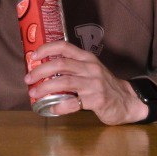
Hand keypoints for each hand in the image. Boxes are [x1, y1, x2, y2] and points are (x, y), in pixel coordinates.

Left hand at [23, 40, 151, 124]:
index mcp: (87, 58)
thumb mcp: (91, 71)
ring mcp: (94, 84)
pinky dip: (60, 106)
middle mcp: (90, 68)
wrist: (128, 101)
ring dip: (45, 87)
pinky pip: (74, 103)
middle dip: (40, 70)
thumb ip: (73, 68)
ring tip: (35, 93)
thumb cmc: (104, 86)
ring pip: (64, 82)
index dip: (47, 49)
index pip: (64, 46)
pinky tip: (52, 109)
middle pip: (61, 64)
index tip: (33, 55)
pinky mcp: (97, 100)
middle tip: (28, 79)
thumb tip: (45, 70)